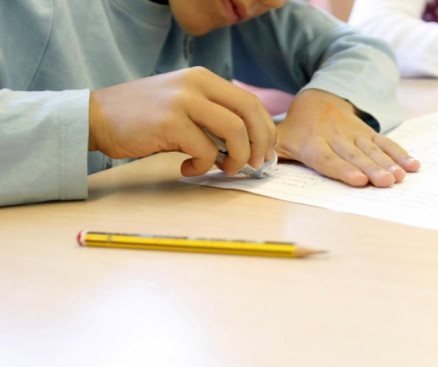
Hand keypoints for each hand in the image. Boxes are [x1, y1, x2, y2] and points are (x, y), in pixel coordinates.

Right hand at [89, 67, 276, 176]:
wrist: (96, 117)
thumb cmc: (142, 118)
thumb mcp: (182, 104)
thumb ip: (211, 116)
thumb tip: (246, 145)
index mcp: (203, 78)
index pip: (249, 102)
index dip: (264, 129)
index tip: (264, 151)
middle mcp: (196, 84)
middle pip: (250, 113)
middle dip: (260, 143)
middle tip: (254, 164)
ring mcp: (183, 101)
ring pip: (235, 131)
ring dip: (237, 157)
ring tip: (225, 168)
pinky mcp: (170, 123)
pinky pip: (205, 150)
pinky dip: (203, 165)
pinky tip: (188, 168)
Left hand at [275, 89, 419, 187]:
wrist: (318, 99)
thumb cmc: (296, 129)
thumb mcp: (279, 139)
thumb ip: (270, 155)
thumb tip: (256, 167)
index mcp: (312, 143)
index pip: (328, 159)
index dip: (343, 169)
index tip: (358, 180)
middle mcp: (335, 137)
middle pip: (355, 156)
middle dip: (372, 169)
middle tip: (386, 182)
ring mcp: (354, 133)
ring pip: (373, 149)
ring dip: (389, 163)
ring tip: (400, 177)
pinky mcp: (368, 131)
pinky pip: (385, 142)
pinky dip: (400, 152)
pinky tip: (413, 165)